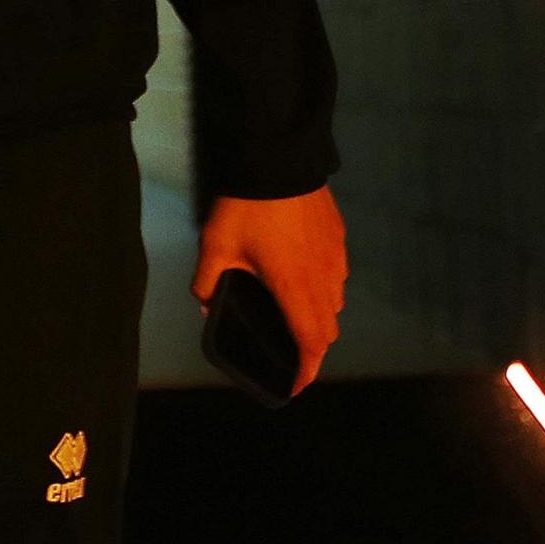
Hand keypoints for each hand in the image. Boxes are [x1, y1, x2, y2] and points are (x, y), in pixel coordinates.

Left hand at [193, 185, 345, 395]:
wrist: (281, 158)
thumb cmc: (248, 206)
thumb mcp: (216, 245)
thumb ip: (207, 281)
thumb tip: (205, 304)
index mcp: (294, 288)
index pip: (310, 342)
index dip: (306, 371)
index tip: (296, 385)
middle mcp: (323, 279)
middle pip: (328, 329)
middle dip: (312, 349)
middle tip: (292, 355)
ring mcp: (336, 257)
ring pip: (336, 303)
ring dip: (320, 318)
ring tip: (297, 316)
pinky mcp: (339, 238)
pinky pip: (338, 276)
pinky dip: (325, 289)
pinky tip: (305, 278)